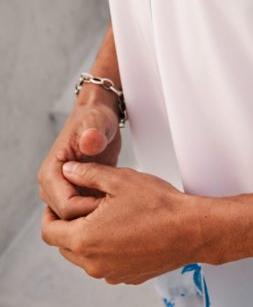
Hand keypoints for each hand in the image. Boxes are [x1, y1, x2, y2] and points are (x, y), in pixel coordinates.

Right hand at [37, 97, 120, 220]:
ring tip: (117, 204)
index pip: (65, 206)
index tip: (112, 199)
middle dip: (92, 215)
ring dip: (95, 216)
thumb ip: (93, 134)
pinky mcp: (74, 192)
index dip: (89, 208)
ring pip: (75, 219)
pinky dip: (97, 213)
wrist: (97, 117)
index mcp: (51, 172)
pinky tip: (115, 204)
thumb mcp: (97, 123)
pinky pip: (82, 213)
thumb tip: (90, 142)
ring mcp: (62, 190)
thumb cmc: (94, 118)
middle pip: (68, 218)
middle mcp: (52, 185)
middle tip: (117, 203)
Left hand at [40, 162, 220, 283]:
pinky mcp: (126, 276)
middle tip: (83, 205)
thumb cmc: (158, 205)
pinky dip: (107, 248)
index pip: (49, 231)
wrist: (190, 230)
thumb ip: (88, 174)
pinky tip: (124, 229)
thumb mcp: (120, 180)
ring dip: (88, 237)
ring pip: (85, 256)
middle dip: (68, 225)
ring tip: (107, 214)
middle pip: (64, 246)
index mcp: (85, 239)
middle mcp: (93, 263)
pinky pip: (106, 263)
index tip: (56, 203)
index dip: (49, 214)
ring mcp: (110, 273)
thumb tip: (69, 171)